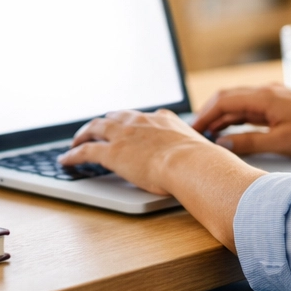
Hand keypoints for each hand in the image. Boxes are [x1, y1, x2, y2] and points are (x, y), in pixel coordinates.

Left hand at [60, 109, 264, 250]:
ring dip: (83, 135)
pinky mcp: (113, 152)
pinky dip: (73, 155)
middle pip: (116, 116)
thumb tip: (225, 173)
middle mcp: (142, 122)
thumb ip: (207, 160)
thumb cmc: (205, 165)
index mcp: (164, 121)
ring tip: (75, 142)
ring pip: (95, 128)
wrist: (192, 165)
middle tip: (96, 129)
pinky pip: (86, 151)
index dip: (133, 120)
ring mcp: (126, 135)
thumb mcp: (206, 156)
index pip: (145, 116)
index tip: (130, 125)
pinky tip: (66, 160)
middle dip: (104, 123)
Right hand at [192, 84, 290, 158]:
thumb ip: (250, 142)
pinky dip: (237, 118)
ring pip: (240, 103)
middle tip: (195, 133)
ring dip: (223, 117)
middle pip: (229, 98)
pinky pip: (251, 108)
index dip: (205, 115)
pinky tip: (231, 130)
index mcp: (265, 97)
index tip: (193, 130)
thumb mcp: (281, 143)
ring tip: (208, 134)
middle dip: (209, 114)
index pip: (225, 101)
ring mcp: (274, 97)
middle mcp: (267, 92)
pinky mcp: (281, 104)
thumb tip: (222, 144)